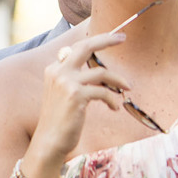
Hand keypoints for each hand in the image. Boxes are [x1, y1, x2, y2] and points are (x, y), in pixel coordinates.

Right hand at [31, 33, 129, 161]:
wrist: (50, 141)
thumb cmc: (62, 119)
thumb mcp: (65, 94)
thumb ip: (76, 79)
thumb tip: (97, 70)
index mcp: (54, 69)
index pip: (78, 48)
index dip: (97, 41)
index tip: (115, 37)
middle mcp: (58, 72)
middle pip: (85, 46)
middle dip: (106, 39)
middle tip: (123, 37)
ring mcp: (66, 82)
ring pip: (102, 73)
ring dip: (118, 81)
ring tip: (127, 89)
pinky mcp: (76, 95)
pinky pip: (104, 92)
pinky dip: (113, 99)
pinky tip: (115, 108)